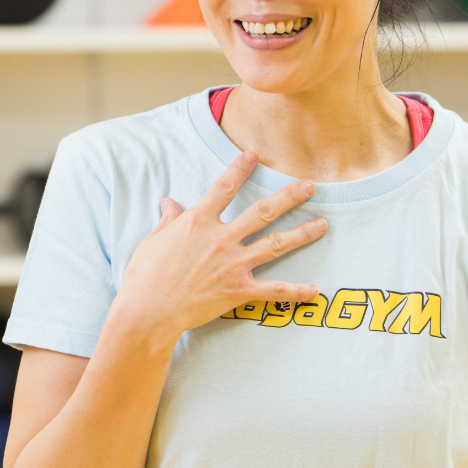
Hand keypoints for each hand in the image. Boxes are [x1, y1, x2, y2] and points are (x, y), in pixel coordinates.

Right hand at [110, 151, 326, 347]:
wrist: (148, 312)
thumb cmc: (144, 276)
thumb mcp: (152, 240)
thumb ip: (167, 220)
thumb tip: (169, 203)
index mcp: (197, 222)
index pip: (223, 187)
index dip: (240, 169)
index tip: (254, 156)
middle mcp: (220, 239)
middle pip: (262, 212)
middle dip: (289, 197)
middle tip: (310, 186)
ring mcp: (232, 265)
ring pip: (275, 245)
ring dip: (301, 234)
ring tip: (323, 225)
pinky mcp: (238, 290)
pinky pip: (273, 290)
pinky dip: (295, 291)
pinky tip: (315, 289)